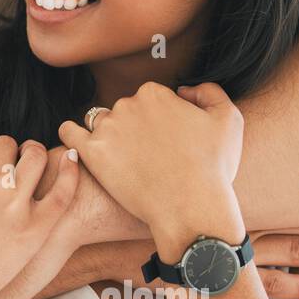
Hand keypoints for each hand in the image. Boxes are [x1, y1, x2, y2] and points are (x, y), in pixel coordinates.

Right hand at [0, 135, 80, 298]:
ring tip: (32, 158)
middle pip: (6, 145)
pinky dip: (71, 170)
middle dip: (2, 151)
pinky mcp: (37, 228)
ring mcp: (18, 204)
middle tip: (2, 162)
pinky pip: (63, 192)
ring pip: (36, 158)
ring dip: (33, 152)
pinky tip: (72, 158)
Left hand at [60, 81, 243, 258]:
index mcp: (155, 94)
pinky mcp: (92, 153)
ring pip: (100, 123)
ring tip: (122, 160)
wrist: (192, 208)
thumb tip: (184, 91)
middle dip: (134, 128)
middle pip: (125, 111)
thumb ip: (209, 92)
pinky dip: (72, 135)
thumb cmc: (213, 167)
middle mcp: (127, 105)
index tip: (166, 141)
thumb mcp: (229, 119)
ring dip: (108, 136)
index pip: (149, 99)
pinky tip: (80, 145)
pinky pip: (69, 133)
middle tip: (148, 157)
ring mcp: (107, 129)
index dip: (159, 120)